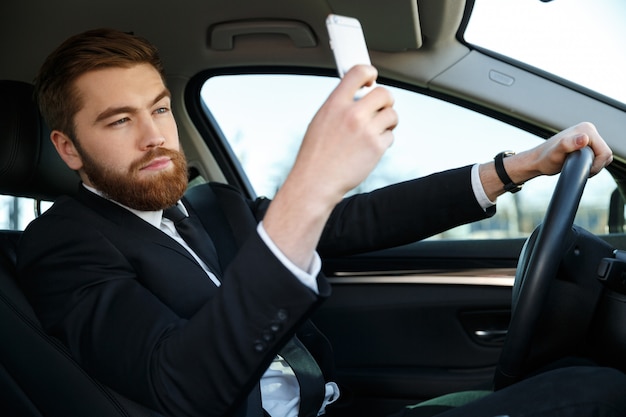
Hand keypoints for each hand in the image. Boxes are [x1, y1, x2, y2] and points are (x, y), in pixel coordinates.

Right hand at [291, 64, 397, 200]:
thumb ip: (339, 105)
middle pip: (384, 93)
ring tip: (375, 130)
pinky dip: (384, 141)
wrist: (316, 182)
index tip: (371, 78)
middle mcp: (351, 114)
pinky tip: (370, 148)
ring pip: (392, 114)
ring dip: (388, 121)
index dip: (369, 73)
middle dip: (386, 100)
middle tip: (381, 108)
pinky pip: (390, 136)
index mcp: (335, 104)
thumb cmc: (315, 155)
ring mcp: (366, 130)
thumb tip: (356, 94)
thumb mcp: (320, 121)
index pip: (358, 72)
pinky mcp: (376, 147)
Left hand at [480, 122, 612, 201]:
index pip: (605, 152)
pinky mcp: (585, 143)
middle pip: (605, 153)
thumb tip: (584, 139)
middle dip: (595, 165)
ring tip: (577, 166)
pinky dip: (591, 163)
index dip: (596, 165)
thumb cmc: (545, 159)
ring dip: (593, 165)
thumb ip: (568, 144)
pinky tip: (578, 164)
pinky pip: (597, 156)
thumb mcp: (556, 153)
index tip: (582, 169)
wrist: (537, 161)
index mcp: (586, 129)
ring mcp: (586, 136)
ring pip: (602, 156)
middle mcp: (588, 130)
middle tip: (578, 169)